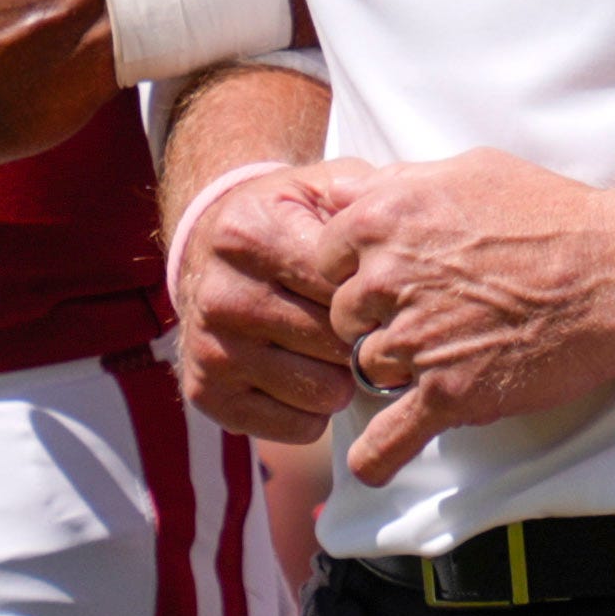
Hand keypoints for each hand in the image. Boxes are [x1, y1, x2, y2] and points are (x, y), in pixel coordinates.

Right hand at [172, 155, 377, 443]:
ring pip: (325, 392)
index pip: (343, 288)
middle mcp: (222, 295)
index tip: (391, 291)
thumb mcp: (321, 187)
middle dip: (365, 338)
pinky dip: (316, 409)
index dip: (377, 295)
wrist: (207, 245)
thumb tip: (407, 225)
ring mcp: (211, 349)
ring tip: (337, 350)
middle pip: (337, 343)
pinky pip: (298, 427)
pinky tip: (308, 376)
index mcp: (250, 236)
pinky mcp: (207, 394)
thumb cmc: (284, 219)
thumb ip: (367, 197)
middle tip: (370, 327)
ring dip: (345, 378)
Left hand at [313, 149, 614, 485]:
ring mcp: (414, 340)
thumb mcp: (467, 169)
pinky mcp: (447, 393)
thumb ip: (398, 183)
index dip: (357, 271)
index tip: (389, 279)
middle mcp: (385, 278)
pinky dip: (378, 457)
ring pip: (367, 368)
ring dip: (398, 369)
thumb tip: (350, 195)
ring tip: (448, 354)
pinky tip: (374, 464)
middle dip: (378, 319)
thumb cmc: (553, 214)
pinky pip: (387, 440)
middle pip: (344, 317)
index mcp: (383, 218)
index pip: (325, 260)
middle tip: (432, 314)